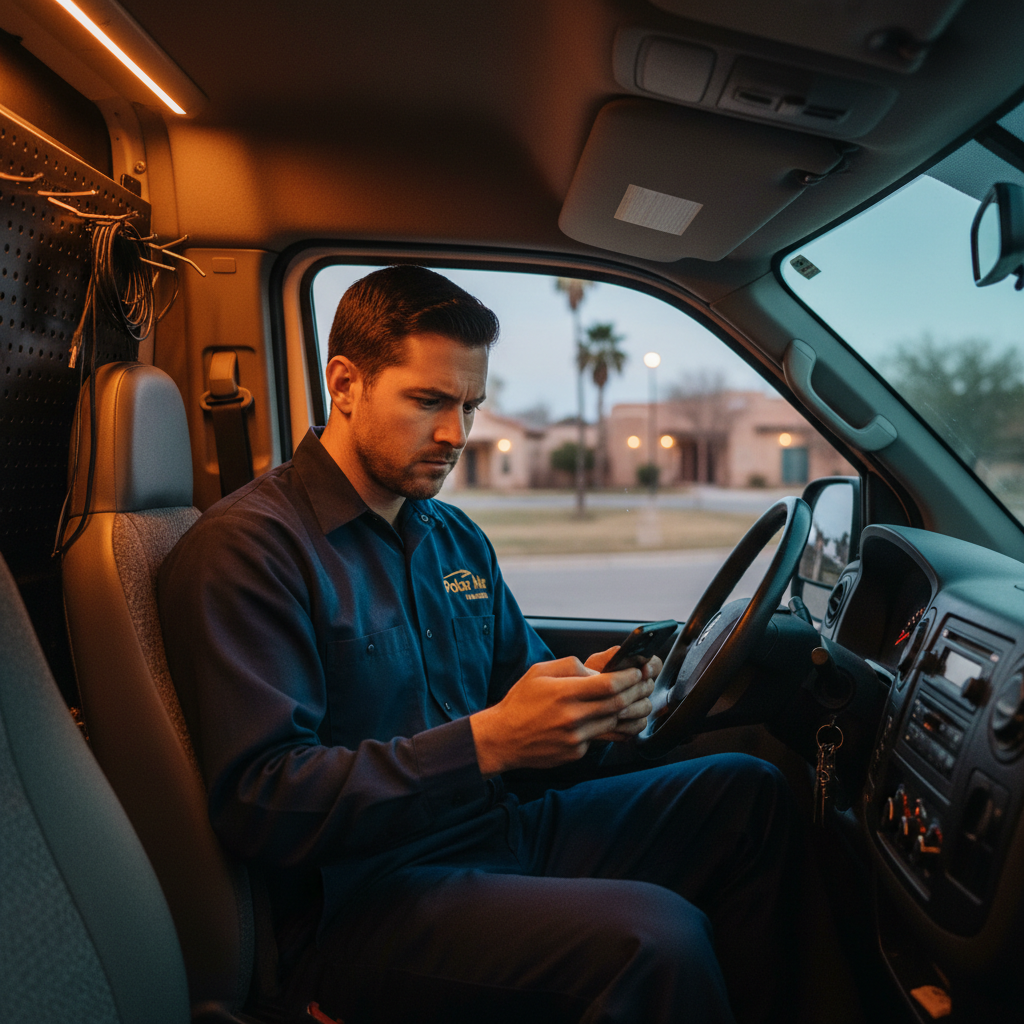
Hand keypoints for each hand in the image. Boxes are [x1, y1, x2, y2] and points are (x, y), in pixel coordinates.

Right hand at [469, 655, 654, 775]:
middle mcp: (572, 717)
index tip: (636, 672)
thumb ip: (570, 666)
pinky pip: (599, 737)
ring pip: (614, 722)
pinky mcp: (576, 752)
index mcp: (564, 693)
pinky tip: (612, 718)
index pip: (609, 685)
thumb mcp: (539, 672)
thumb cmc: (520, 703)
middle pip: (617, 704)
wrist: (503, 738)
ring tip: (636, 701)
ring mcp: (575, 738)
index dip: (628, 677)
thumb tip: (596, 672)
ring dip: (629, 711)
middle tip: (642, 685)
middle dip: (635, 692)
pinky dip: (607, 726)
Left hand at [585, 647, 660, 742]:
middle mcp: (639, 686)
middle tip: (622, 693)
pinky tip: (612, 724)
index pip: (655, 664)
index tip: (643, 670)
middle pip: (650, 687)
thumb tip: (626, 652)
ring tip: (616, 711)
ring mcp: (638, 705)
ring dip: (631, 709)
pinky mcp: (633, 723)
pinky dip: (626, 725)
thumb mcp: (596, 663)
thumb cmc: (585, 680)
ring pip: (646, 707)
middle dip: (637, 690)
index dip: (652, 667)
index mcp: (634, 668)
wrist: (575, 704)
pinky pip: (639, 725)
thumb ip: (613, 655)